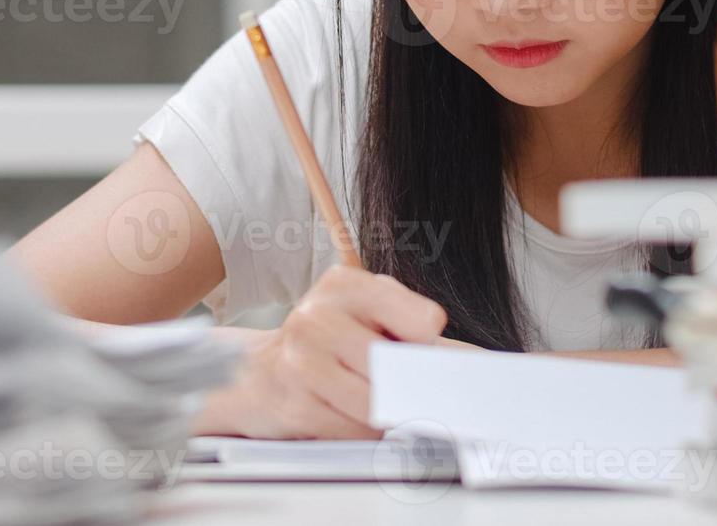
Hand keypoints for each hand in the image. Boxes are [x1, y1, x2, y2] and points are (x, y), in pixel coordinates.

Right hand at [191, 265, 446, 439]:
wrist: (256, 373)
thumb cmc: (322, 342)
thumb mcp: (363, 313)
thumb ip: (407, 326)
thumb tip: (460, 364)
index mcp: (344, 285)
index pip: (422, 319)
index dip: (427, 346)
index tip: (419, 352)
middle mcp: (317, 317)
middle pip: (399, 368)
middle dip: (408, 384)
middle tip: (401, 385)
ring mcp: (302, 363)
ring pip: (379, 405)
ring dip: (383, 412)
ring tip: (366, 396)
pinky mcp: (294, 406)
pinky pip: (354, 431)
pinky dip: (359, 430)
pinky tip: (342, 412)